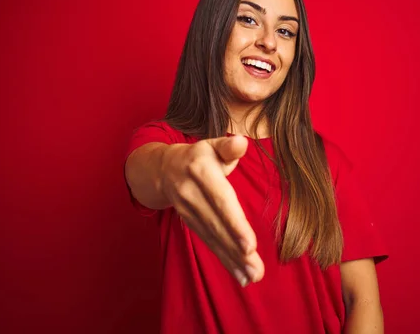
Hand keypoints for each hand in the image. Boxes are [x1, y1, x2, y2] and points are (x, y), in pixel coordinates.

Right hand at [160, 135, 263, 285]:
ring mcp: (187, 210)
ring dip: (232, 260)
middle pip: (216, 225)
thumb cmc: (200, 156)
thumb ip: (229, 146)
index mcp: (200, 170)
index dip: (234, 223)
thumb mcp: (212, 146)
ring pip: (212, 238)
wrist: (163, 168)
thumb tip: (242, 143)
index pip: (220, 200)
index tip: (250, 245)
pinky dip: (224, 260)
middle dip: (236, 250)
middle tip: (256, 270)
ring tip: (252, 276)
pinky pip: (207, 242)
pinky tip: (240, 275)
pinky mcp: (189, 222)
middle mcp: (191, 193)